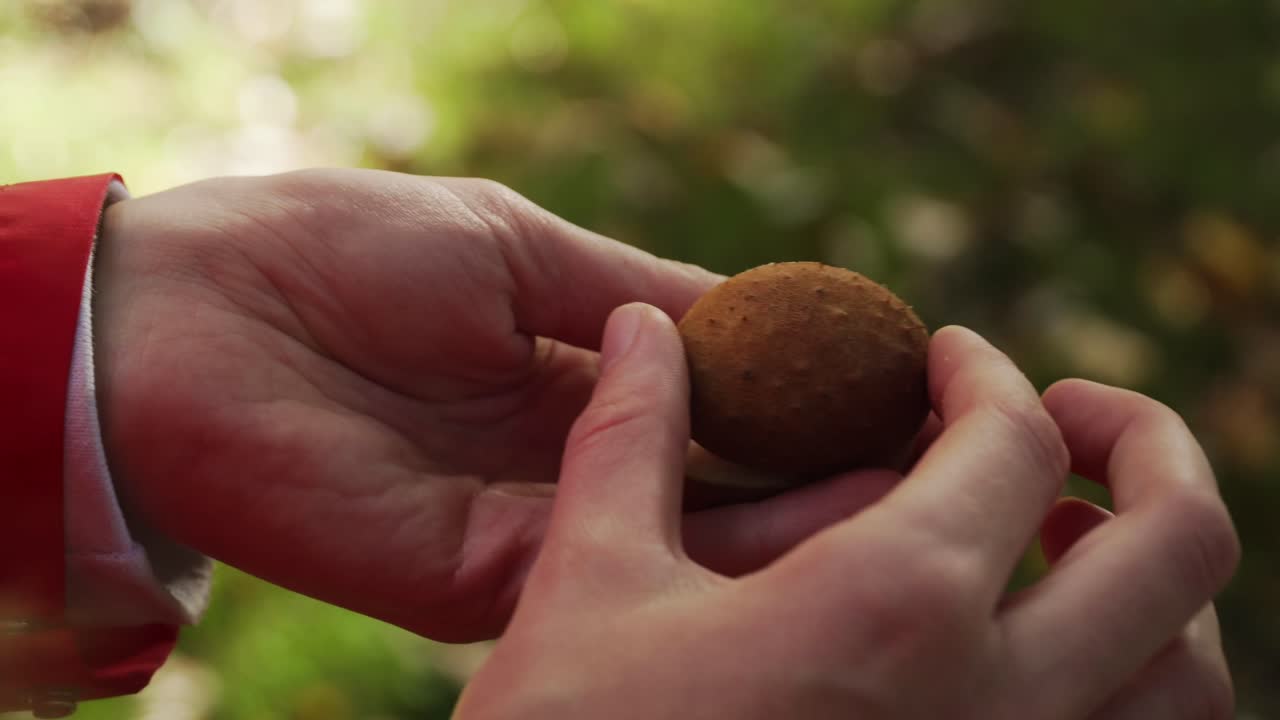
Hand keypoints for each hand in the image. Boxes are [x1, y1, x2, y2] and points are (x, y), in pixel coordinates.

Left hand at [92, 169, 882, 639]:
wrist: (191, 316)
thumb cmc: (340, 248)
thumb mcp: (517, 247)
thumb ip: (632, 297)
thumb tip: (755, 313)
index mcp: (570, 378)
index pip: (713, 402)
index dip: (802, 399)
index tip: (897, 390)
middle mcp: (564, 461)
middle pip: (717, 481)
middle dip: (824, 472)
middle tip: (938, 458)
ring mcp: (531, 526)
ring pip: (689, 541)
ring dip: (801, 518)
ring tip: (915, 488)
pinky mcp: (485, 579)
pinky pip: (622, 565)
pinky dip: (723, 548)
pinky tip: (817, 518)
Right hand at [454, 313, 1238, 718]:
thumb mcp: (591, 584)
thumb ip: (632, 436)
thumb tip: (644, 329)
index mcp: (892, 606)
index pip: (1014, 439)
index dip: (984, 372)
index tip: (942, 358)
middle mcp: (996, 706)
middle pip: (1180, 543)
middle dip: (1147, 446)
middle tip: (1072, 416)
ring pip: (1188, 678)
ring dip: (1155, 586)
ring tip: (1064, 546)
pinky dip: (1129, 688)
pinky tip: (1031, 661)